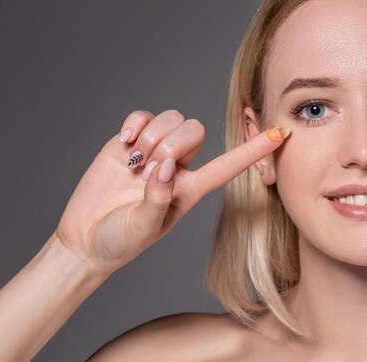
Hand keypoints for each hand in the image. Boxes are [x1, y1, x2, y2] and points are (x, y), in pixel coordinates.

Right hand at [54, 109, 287, 275]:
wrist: (85, 239)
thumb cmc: (120, 241)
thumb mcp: (142, 228)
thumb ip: (157, 200)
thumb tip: (165, 167)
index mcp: (190, 190)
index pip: (227, 166)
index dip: (253, 152)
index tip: (281, 135)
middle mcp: (177, 167)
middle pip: (194, 131)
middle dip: (172, 145)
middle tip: (147, 170)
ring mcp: (152, 152)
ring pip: (171, 119)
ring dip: (152, 138)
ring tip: (133, 164)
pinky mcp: (128, 142)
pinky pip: (143, 116)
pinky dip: (135, 124)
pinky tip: (124, 143)